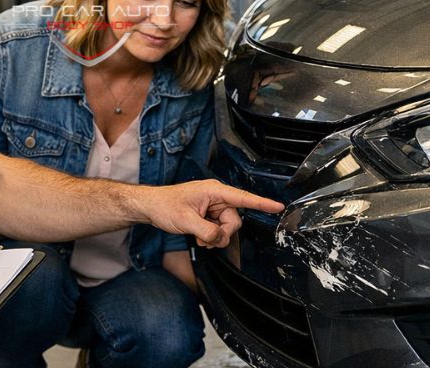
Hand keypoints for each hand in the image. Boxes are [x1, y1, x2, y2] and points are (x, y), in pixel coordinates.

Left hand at [143, 180, 283, 248]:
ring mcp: (213, 206)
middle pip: (235, 220)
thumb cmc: (165, 205)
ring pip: (227, 227)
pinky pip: (220, 229)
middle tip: (205, 238)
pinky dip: (211, 236)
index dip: (262, 203)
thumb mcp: (186, 220)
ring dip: (215, 237)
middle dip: (222, 233)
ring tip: (198, 236)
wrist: (151, 207)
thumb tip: (221, 239)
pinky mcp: (210, 214)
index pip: (243, 197)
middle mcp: (217, 197)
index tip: (278, 206)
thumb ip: (207, 231)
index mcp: (214, 191)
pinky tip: (199, 236)